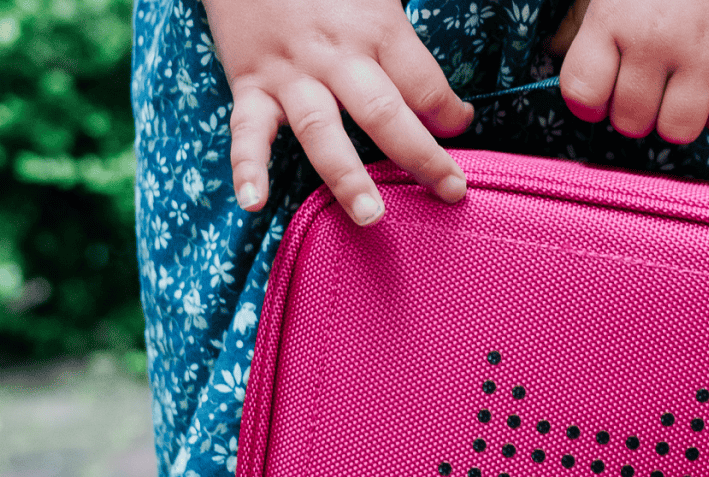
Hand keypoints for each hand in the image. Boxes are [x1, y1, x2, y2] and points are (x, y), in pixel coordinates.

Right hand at [202, 0, 476, 226]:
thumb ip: (405, 34)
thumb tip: (441, 85)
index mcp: (376, 28)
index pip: (425, 85)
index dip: (450, 113)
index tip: (461, 126)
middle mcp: (336, 56)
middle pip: (384, 114)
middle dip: (421, 158)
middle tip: (451, 192)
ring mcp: (291, 74)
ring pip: (322, 132)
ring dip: (347, 178)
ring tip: (370, 216)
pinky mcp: (250, 84)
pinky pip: (248, 131)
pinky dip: (248, 167)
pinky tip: (254, 202)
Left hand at [544, 0, 708, 144]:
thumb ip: (601, 26)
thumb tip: (592, 84)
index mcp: (613, 16)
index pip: (583, 95)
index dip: (593, 102)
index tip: (606, 91)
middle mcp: (655, 39)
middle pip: (631, 122)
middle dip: (638, 110)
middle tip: (652, 84)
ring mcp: (705, 50)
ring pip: (678, 130)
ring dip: (678, 115)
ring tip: (685, 86)